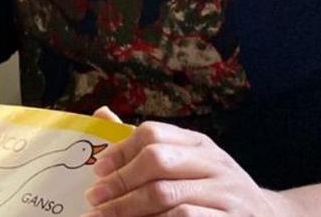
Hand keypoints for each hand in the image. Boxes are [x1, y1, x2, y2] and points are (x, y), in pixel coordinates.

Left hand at [82, 120, 286, 216]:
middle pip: (157, 161)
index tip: (97, 171)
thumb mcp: (187, 162)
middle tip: (94, 199)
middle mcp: (215, 163)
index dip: (120, 151)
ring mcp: (226, 193)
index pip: (152, 134)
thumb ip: (146, 146)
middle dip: (120, 181)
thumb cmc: (213, 190)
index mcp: (199, 143)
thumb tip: (102, 113)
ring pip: (167, 196)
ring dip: (128, 208)